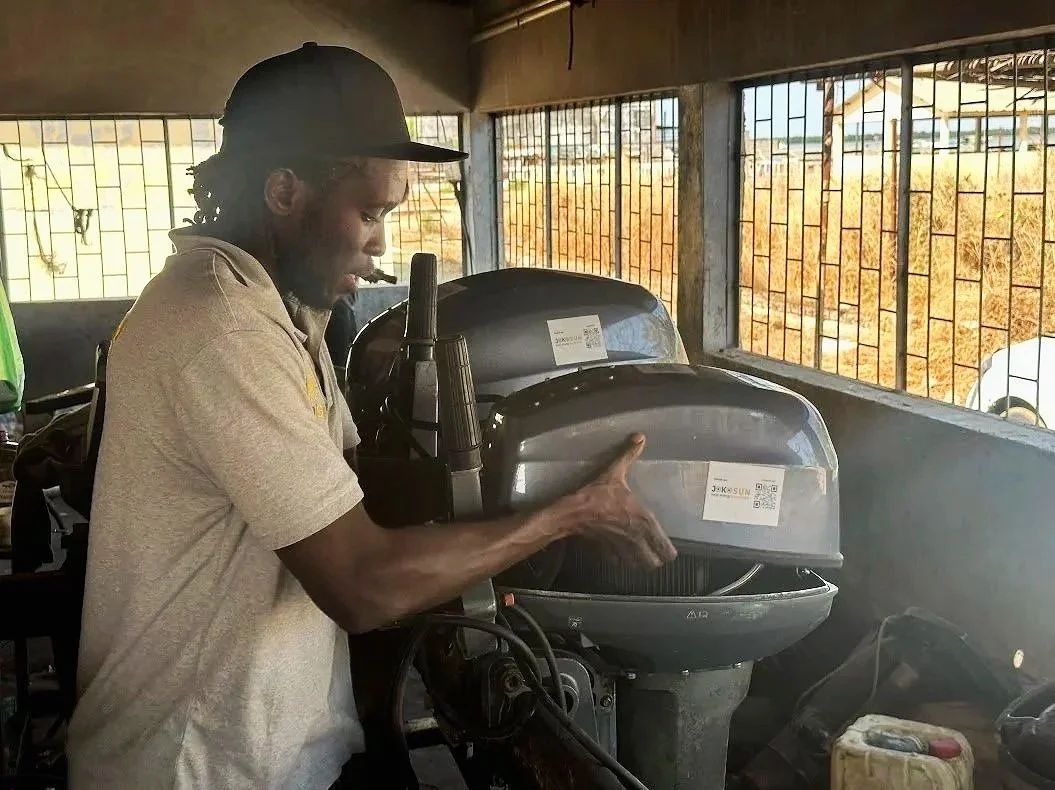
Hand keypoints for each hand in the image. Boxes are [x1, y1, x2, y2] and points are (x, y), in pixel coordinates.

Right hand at [552, 433, 676, 569]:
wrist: (572, 511)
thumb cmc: (597, 493)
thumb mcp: (614, 472)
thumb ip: (628, 455)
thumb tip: (640, 436)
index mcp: (643, 520)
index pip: (665, 548)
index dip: (668, 550)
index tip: (668, 549)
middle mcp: (636, 538)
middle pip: (654, 562)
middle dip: (655, 558)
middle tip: (654, 551)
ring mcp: (620, 547)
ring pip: (638, 565)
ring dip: (639, 561)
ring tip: (639, 553)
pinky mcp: (605, 551)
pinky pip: (617, 561)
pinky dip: (620, 558)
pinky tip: (618, 551)